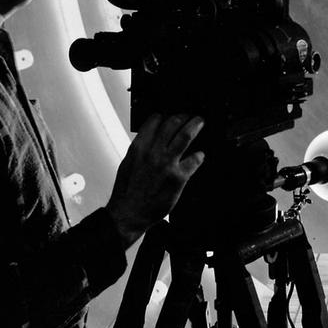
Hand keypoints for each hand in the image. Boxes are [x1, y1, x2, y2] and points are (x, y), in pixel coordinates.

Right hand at [106, 114, 204, 247]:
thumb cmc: (127, 191)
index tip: (169, 114)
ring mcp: (167, 164)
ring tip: (200, 122)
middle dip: (183, 116)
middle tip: (189, 115)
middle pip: (172, 124)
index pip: (154, 121)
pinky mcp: (178, 177)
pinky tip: (200, 155)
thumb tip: (150, 138)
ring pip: (185, 136)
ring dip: (195, 126)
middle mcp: (153, 152)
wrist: (129, 213)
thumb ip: (140, 149)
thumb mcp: (128, 163)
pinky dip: (199, 155)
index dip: (164, 115)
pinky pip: (194, 160)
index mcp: (139, 148)